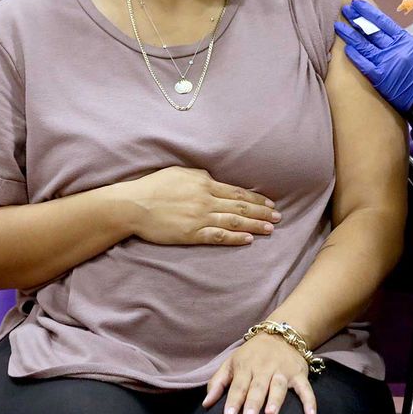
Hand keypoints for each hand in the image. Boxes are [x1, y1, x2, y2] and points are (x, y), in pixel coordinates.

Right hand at [124, 167, 279, 245]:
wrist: (133, 205)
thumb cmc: (154, 186)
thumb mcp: (180, 173)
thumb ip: (200, 177)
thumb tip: (214, 181)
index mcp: (204, 183)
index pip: (237, 192)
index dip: (256, 199)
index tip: (270, 204)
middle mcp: (206, 199)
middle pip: (240, 206)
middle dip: (262, 212)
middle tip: (279, 218)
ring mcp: (199, 217)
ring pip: (234, 221)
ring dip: (255, 225)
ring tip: (271, 229)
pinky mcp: (191, 234)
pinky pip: (218, 236)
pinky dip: (235, 238)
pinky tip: (249, 240)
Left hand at [203, 333, 316, 413]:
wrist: (281, 332)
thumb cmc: (252, 353)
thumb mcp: (232, 362)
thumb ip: (218, 383)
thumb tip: (206, 404)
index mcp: (246, 366)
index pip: (238, 385)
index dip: (233, 400)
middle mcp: (264, 367)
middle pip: (258, 386)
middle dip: (254, 401)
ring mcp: (283, 370)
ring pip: (279, 385)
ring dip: (276, 399)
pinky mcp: (299, 373)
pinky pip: (305, 388)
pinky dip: (309, 401)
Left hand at [334, 0, 412, 112]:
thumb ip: (398, 40)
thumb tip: (379, 29)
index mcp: (405, 40)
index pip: (383, 21)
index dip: (368, 11)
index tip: (356, 4)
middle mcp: (395, 49)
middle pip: (372, 31)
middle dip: (356, 19)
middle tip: (345, 10)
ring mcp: (387, 63)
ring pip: (364, 45)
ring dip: (350, 35)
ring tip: (338, 26)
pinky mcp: (380, 78)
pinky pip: (364, 64)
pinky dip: (354, 56)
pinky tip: (346, 49)